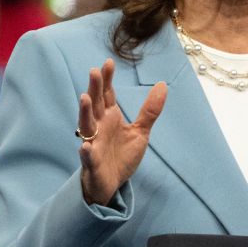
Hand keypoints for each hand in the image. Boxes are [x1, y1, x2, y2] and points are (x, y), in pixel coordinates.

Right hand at [77, 59, 167, 205]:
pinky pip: (88, 156)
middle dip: (94, 89)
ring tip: (85, 98)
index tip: (108, 63)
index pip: (107, 95)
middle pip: (95, 105)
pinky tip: (85, 146)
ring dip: (85, 113)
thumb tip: (162, 84)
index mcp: (110, 118)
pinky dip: (86, 151)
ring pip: (86, 126)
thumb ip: (150, 110)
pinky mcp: (93, 163)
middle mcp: (99, 127)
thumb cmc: (122, 155)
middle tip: (94, 71)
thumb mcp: (141, 131)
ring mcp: (94, 144)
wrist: (113, 183)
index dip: (106, 80)